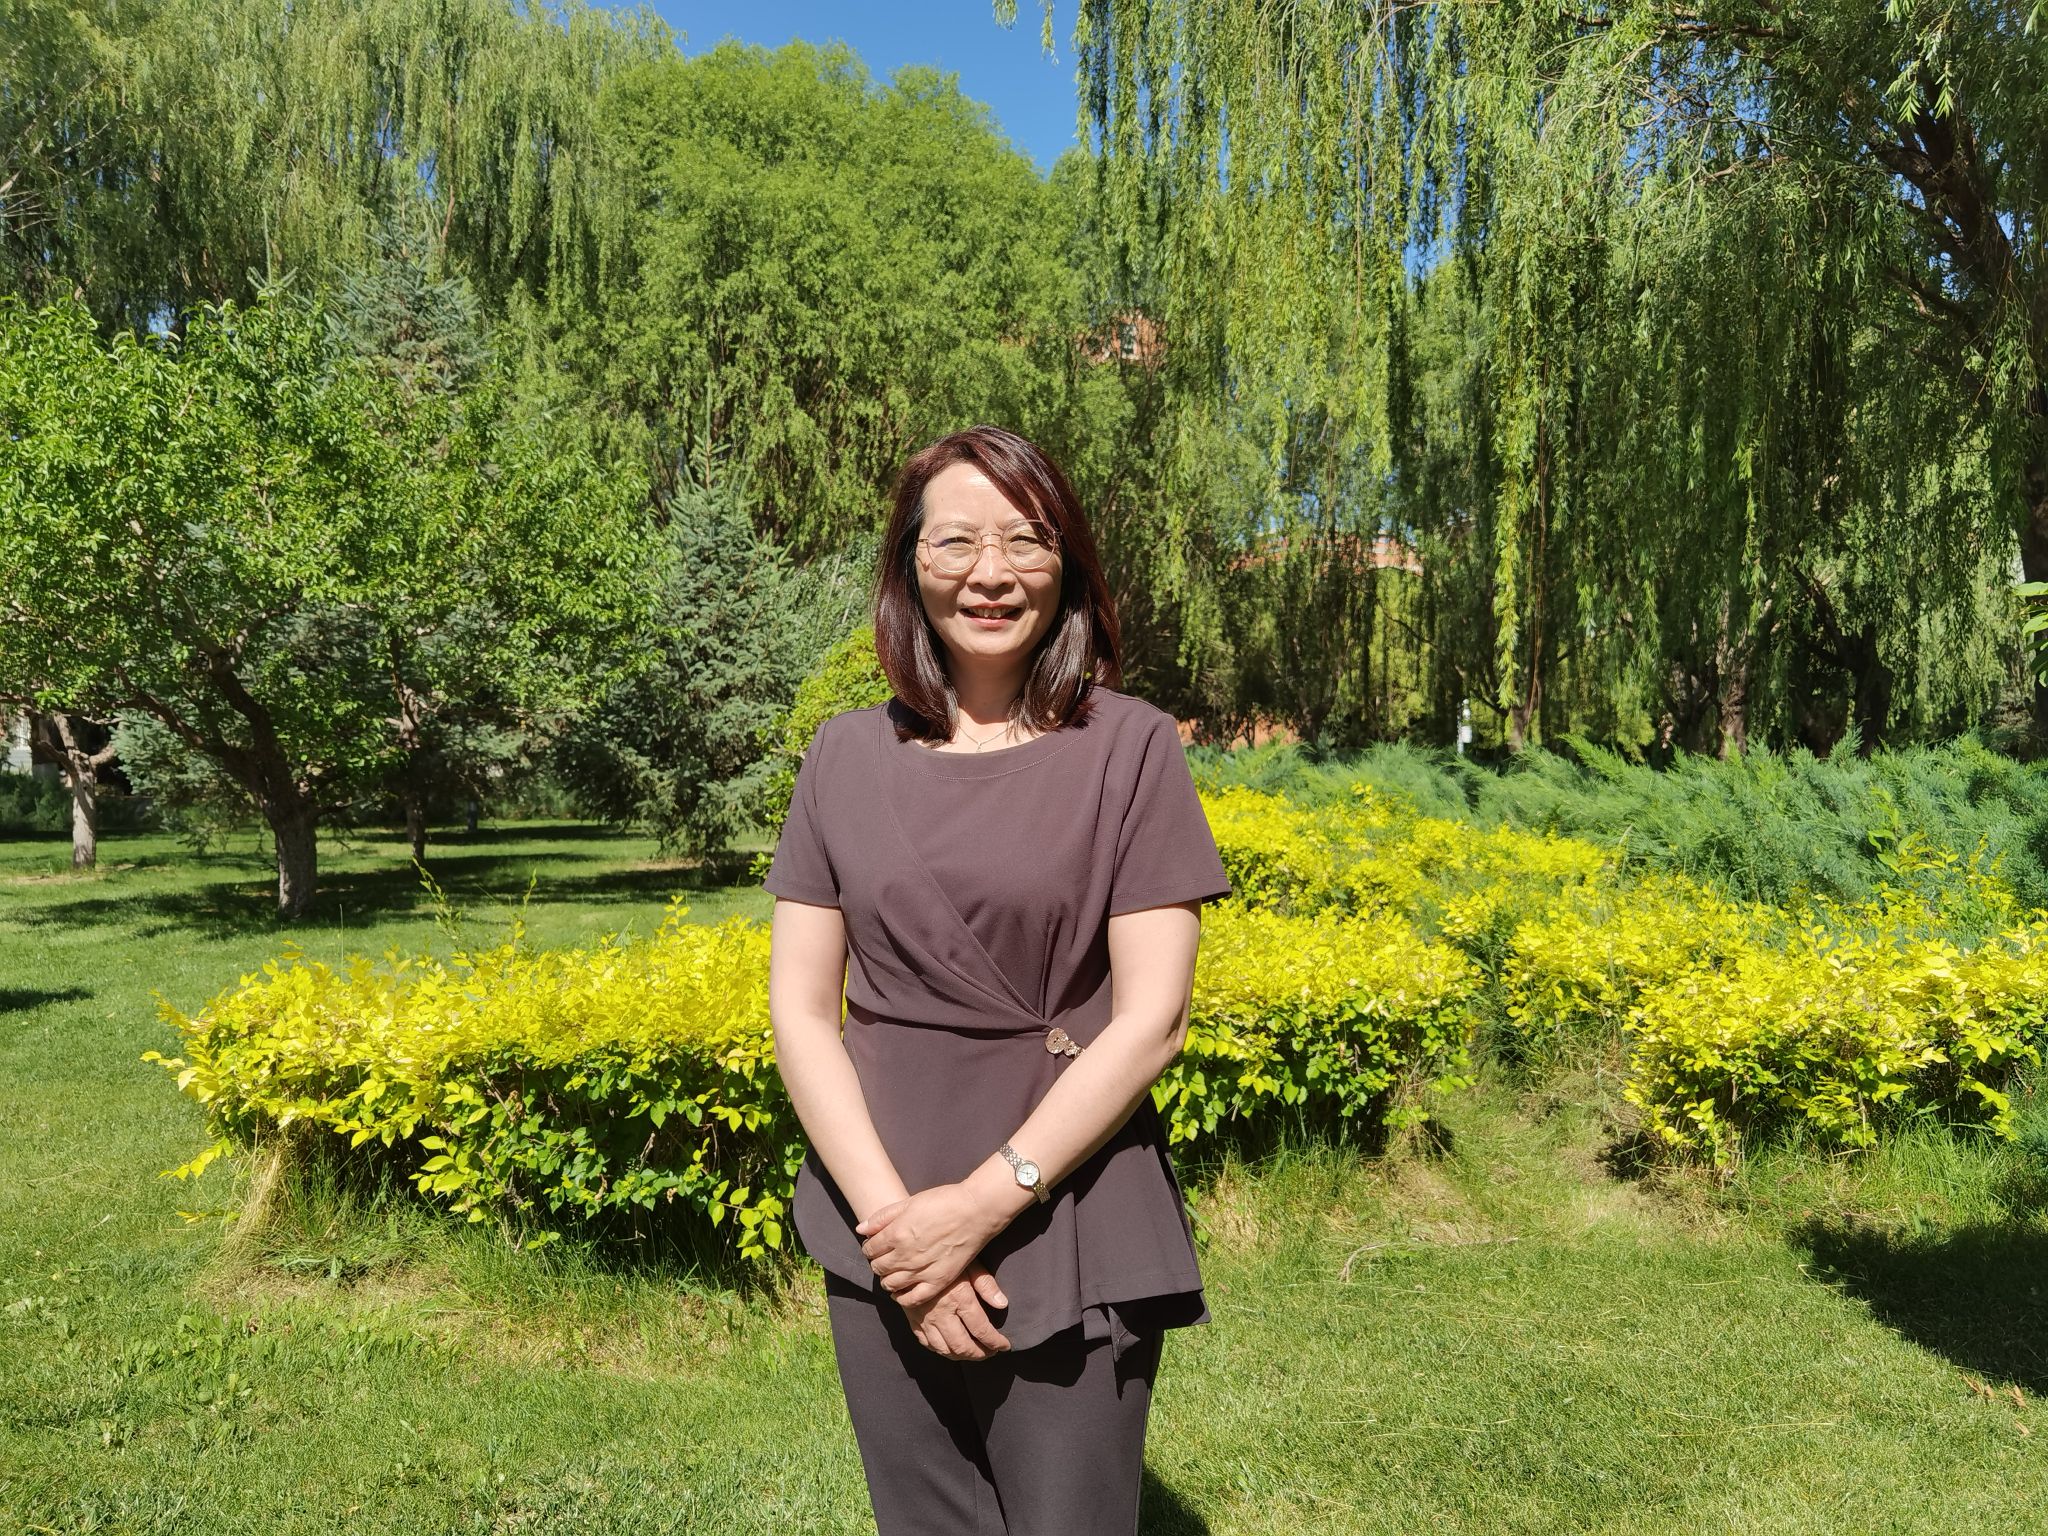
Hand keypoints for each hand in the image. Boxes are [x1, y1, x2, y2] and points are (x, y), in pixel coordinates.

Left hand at [856, 1183, 1005, 1307]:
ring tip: (893, 1272)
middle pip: (878, 1268)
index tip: (875, 1245)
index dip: (870, 1247)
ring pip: (890, 1284)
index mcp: (896, 1233)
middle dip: (877, 1262)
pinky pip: (912, 1299)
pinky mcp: (937, 1282)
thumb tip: (861, 1229)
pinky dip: (902, 1298)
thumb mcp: (909, 1202)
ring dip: (887, 1279)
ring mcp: (921, 1271)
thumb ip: (883, 1217)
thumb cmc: (943, 1201)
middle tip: (884, 1258)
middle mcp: (905, 1255)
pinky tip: (901, 1291)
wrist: (975, 1211)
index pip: (869, 1249)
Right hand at [903, 1263, 1011, 1359]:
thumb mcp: (969, 1263)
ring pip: (944, 1350)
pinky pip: (927, 1344)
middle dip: (980, 1354)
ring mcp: (925, 1320)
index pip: (981, 1330)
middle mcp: (941, 1313)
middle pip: (962, 1346)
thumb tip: (1002, 1304)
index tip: (1005, 1346)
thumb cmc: (944, 1256)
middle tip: (991, 1352)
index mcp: (959, 1298)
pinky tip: (951, 1347)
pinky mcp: (913, 1320)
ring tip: (973, 1352)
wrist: (909, 1255)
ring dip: (961, 1356)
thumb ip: (986, 1284)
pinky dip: (942, 1350)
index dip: (995, 1342)